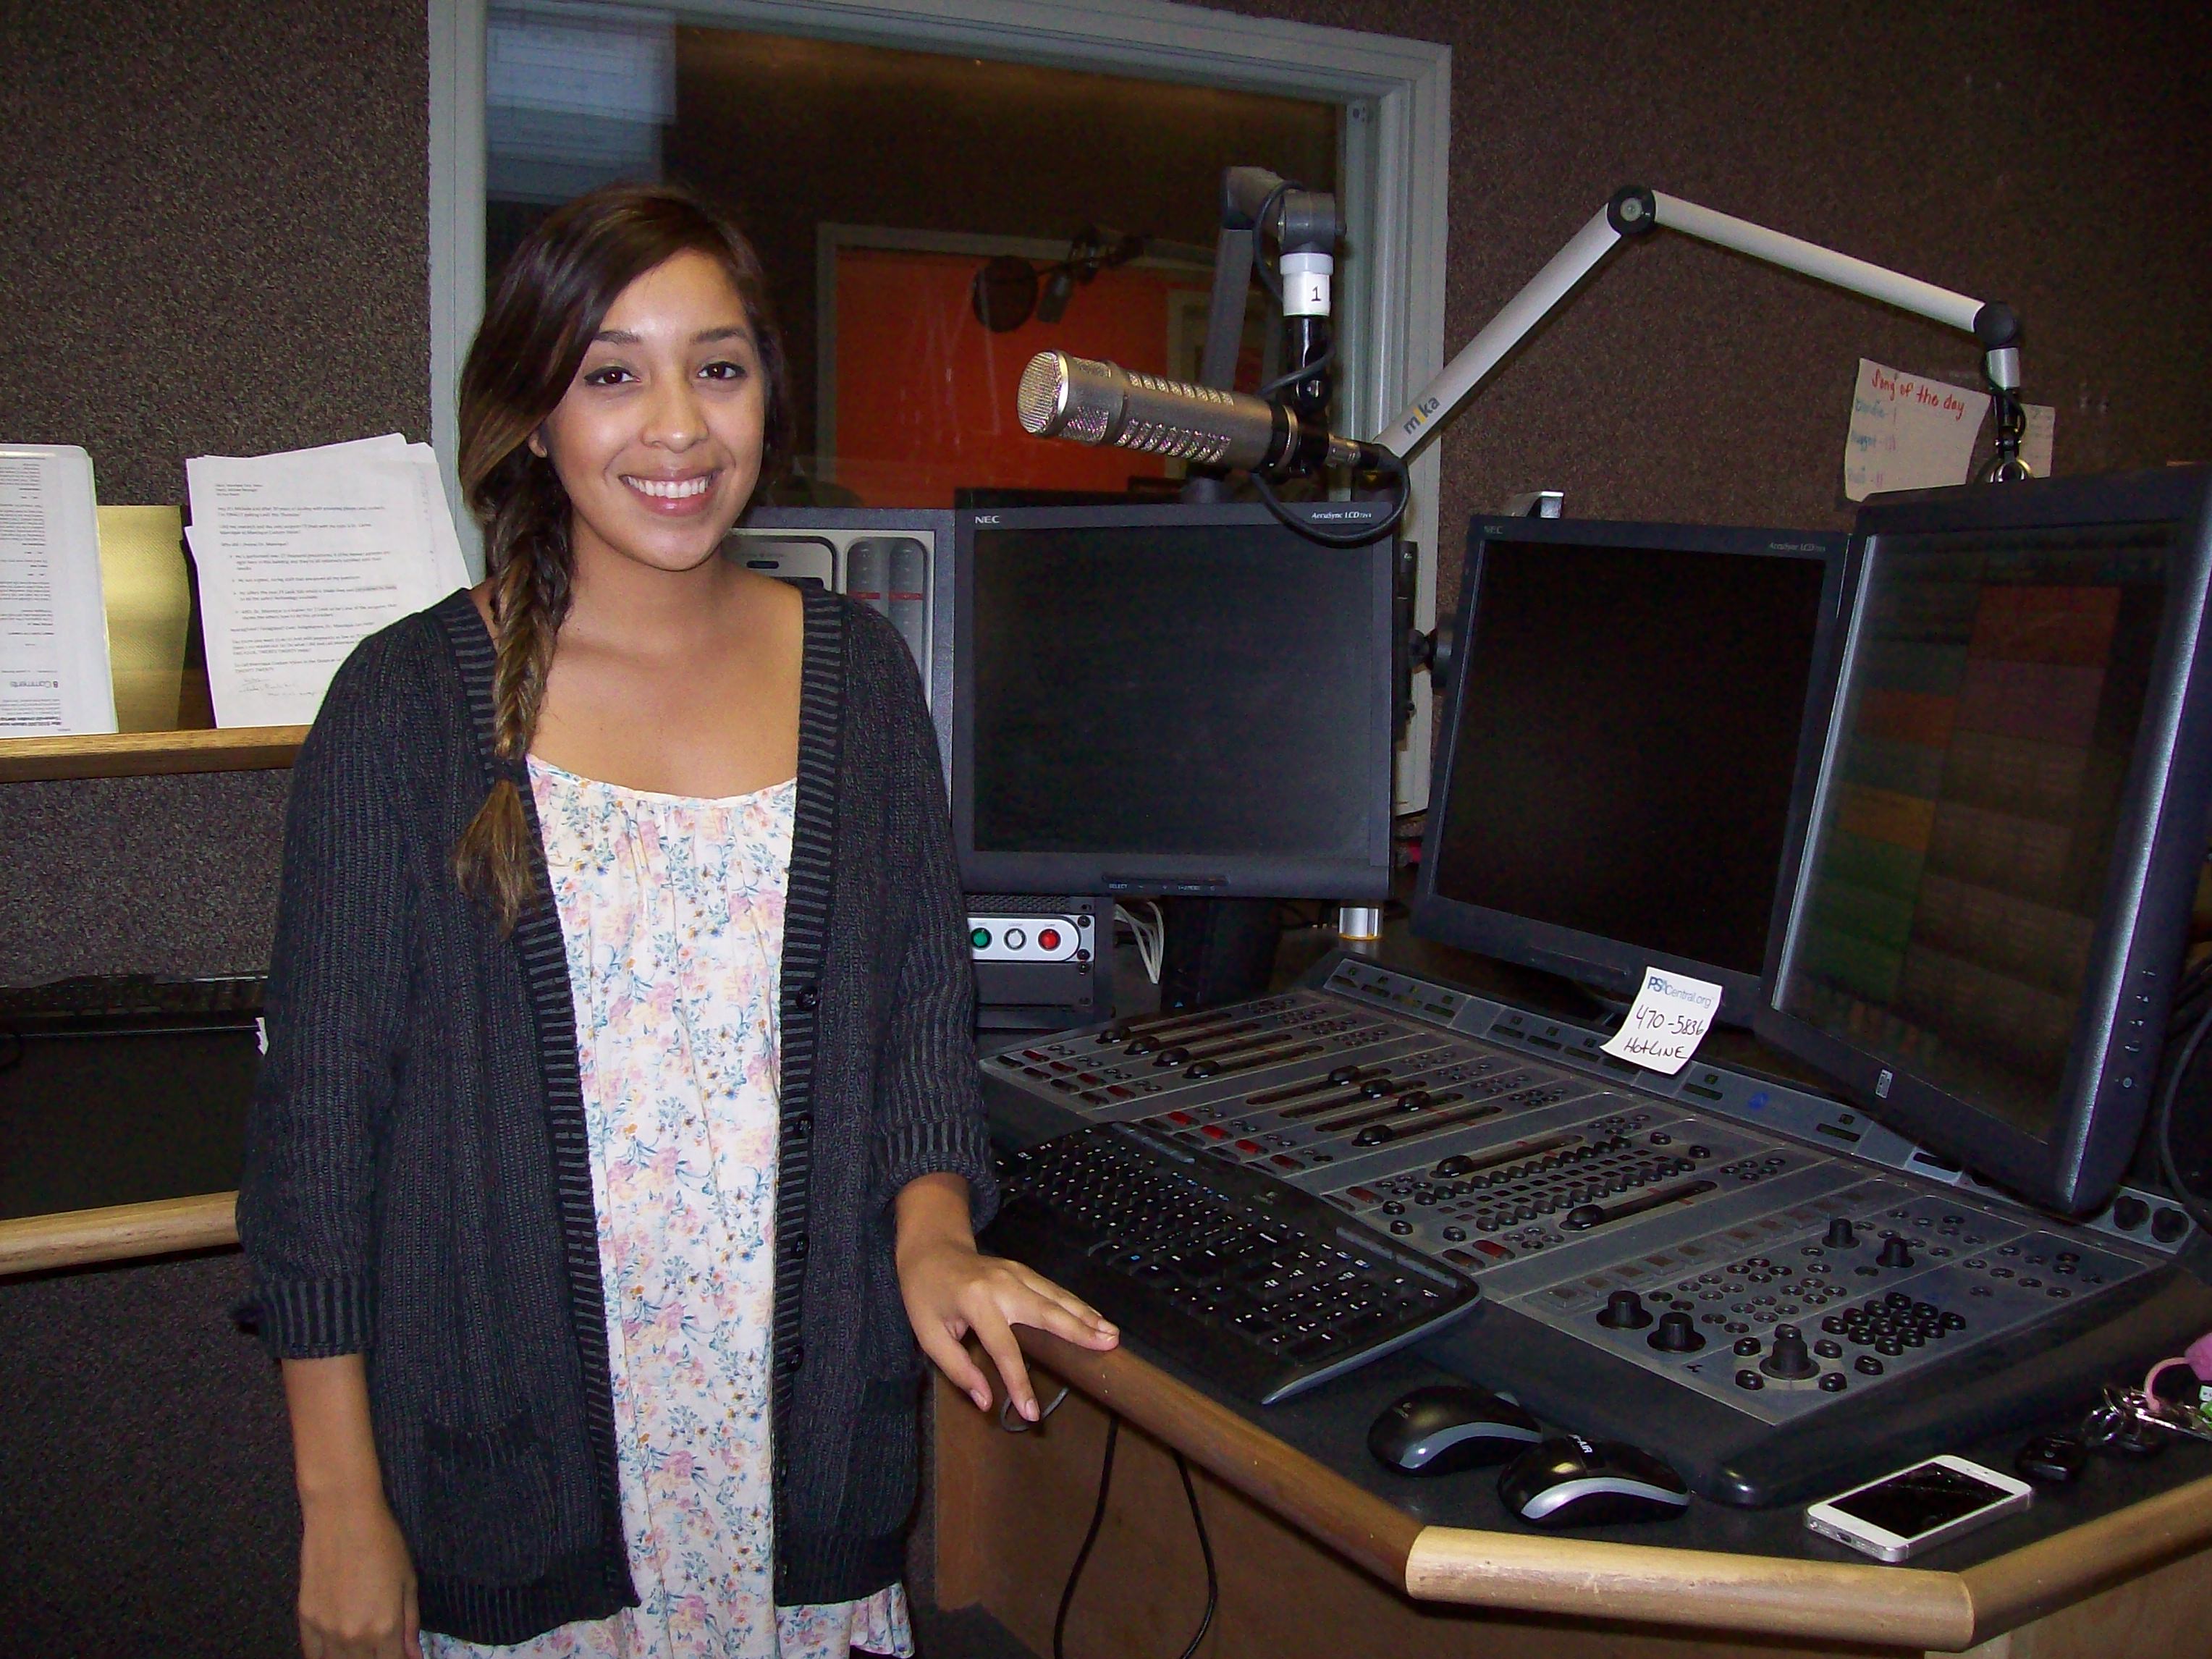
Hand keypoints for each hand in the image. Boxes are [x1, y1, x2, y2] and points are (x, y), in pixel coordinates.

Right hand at [297, 1490, 420, 1658]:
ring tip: (362, 1648)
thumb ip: (410, 1624)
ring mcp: (325, 1631)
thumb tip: (413, 1656)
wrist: (342, 1516)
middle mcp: (354, 1637)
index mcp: (384, 1628)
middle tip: (382, 1648)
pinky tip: (336, 1652)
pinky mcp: (305, 1620)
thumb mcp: (408, 1581)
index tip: (402, 1655)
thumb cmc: (384, 1543)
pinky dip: (324, 1657)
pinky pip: (312, 1654)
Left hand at [895, 1172, 1117, 1420]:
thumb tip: (987, 1401)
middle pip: (1046, 1311)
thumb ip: (958, 1369)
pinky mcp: (1023, 1271)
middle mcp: (1002, 1285)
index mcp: (976, 1303)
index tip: (1032, 1414)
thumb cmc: (926, 1295)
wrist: (930, 1249)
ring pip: (1056, 1297)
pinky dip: (1077, 1304)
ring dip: (1086, 1315)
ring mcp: (1016, 1273)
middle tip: (1108, 1345)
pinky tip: (1095, 1317)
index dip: (1019, 1383)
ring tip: (1112, 1334)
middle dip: (1078, 1330)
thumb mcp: (929, 1335)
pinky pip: (1054, 1290)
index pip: (1004, 1349)